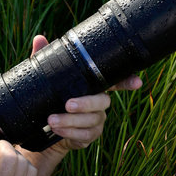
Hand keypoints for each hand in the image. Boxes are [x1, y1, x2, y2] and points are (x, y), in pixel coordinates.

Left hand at [17, 35, 142, 175]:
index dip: (127, 81)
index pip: (114, 81)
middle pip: (102, 102)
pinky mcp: (88, 136)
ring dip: (70, 121)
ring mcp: (95, 121)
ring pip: (91, 120)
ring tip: (52, 120)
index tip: (136, 83)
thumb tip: (39, 39)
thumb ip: (44, 59)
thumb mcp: (44, 78)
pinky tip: (57, 130)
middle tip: (68, 104)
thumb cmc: (49, 98)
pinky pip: (84, 135)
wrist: (42, 128)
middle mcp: (98, 103)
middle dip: (86, 104)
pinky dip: (69, 133)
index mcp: (92, 87)